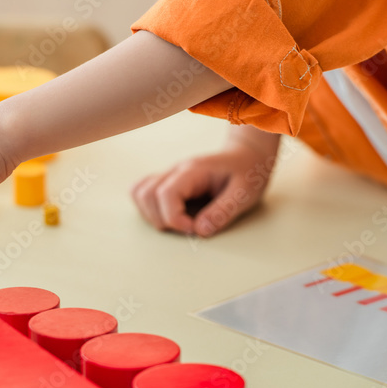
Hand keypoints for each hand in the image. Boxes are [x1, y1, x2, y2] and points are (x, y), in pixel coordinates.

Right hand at [132, 139, 276, 237]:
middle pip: (146, 194)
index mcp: (193, 171)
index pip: (166, 193)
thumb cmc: (247, 173)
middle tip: (188, 227)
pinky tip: (171, 216)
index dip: (174, 218)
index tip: (194, 230)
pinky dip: (149, 209)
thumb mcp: (244, 192)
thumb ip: (223, 211)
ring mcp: (168, 175)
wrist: (247, 156)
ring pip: (138, 192)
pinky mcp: (167, 183)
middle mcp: (175, 171)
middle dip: (162, 219)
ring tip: (178, 223)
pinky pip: (142, 192)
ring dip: (152, 215)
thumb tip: (200, 231)